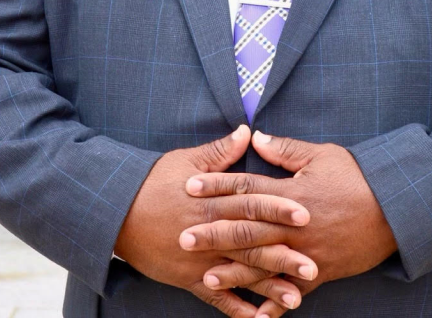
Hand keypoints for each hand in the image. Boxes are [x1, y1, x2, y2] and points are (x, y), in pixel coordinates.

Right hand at [115, 125, 316, 316]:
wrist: (117, 211)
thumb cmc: (154, 181)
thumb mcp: (187, 160)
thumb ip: (221, 151)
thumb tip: (247, 131)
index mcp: (212, 201)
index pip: (251, 204)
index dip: (278, 208)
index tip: (305, 213)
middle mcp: (210, 231)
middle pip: (252, 243)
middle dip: (283, 255)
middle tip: (313, 265)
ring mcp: (200, 259)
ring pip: (239, 275)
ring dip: (268, 287)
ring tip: (297, 297)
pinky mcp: (189, 278)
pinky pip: (217, 298)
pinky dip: (238, 310)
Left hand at [181, 131, 397, 316]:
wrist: (393, 208)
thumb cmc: (356, 176)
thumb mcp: (321, 155)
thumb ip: (285, 148)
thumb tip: (254, 136)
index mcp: (291, 193)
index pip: (246, 187)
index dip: (216, 186)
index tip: (189, 185)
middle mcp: (294, 225)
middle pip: (246, 229)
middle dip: (213, 233)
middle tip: (184, 237)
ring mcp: (306, 251)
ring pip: (264, 265)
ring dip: (235, 273)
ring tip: (206, 278)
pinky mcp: (320, 272)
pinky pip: (292, 292)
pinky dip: (274, 307)